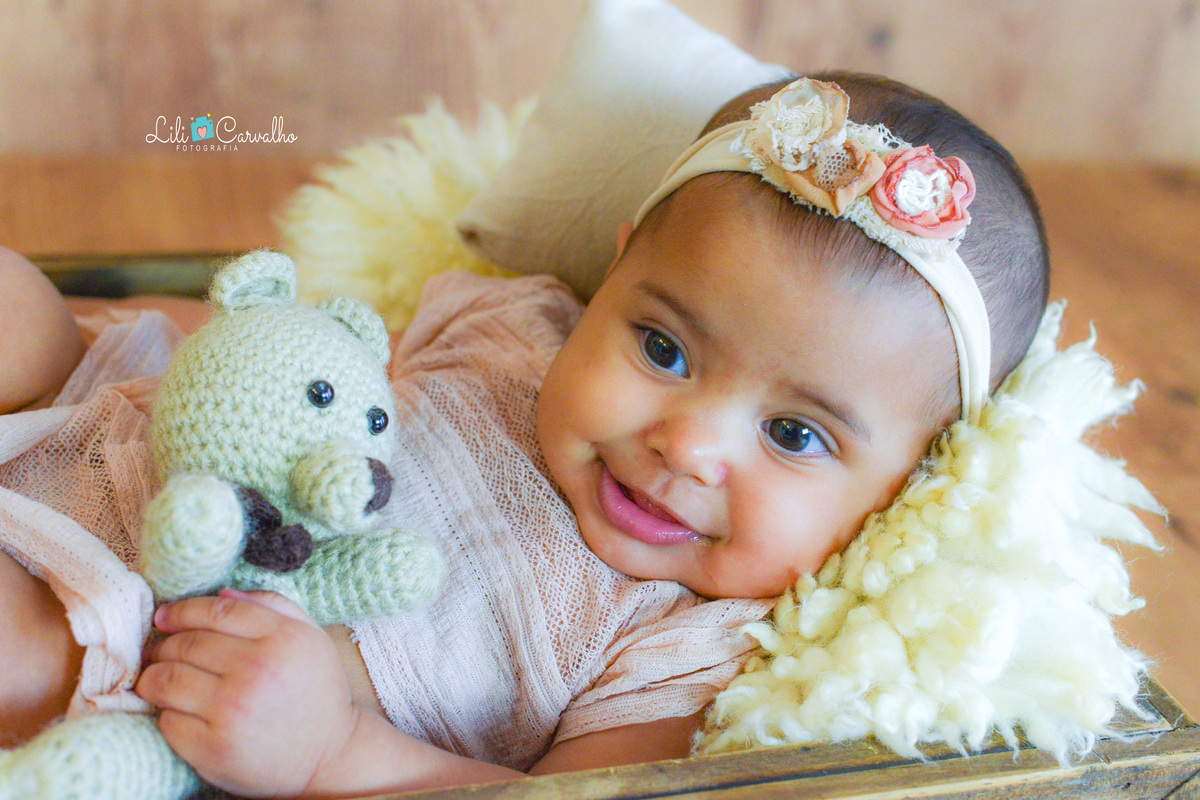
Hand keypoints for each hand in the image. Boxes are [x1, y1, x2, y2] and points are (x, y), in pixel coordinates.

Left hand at [135, 589, 360, 797]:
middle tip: (162, 652)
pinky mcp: (213, 748)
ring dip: (154, 677)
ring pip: (166, 680)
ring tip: (158, 679)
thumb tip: (222, 592)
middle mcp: (256, 670)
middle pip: (185, 644)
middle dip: (165, 645)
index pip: (216, 611)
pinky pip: (167, 721)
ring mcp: (232, 710)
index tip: (164, 618)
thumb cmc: (317, 692)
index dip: (182, 611)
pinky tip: (179, 712)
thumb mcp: (310, 638)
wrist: (330, 755)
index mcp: (282, 638)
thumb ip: (273, 605)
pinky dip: (166, 714)